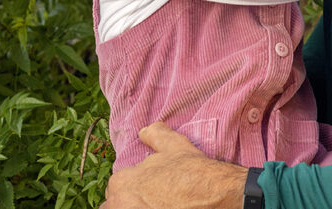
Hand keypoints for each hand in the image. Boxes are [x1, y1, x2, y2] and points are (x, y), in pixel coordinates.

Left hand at [101, 122, 246, 208]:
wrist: (214, 195)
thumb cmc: (193, 172)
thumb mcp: (175, 146)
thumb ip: (156, 135)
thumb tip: (144, 130)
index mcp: (121, 182)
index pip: (119, 186)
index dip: (138, 185)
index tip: (155, 187)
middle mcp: (118, 204)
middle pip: (118, 203)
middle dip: (133, 200)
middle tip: (157, 198)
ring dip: (138, 206)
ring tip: (162, 204)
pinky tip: (167, 208)